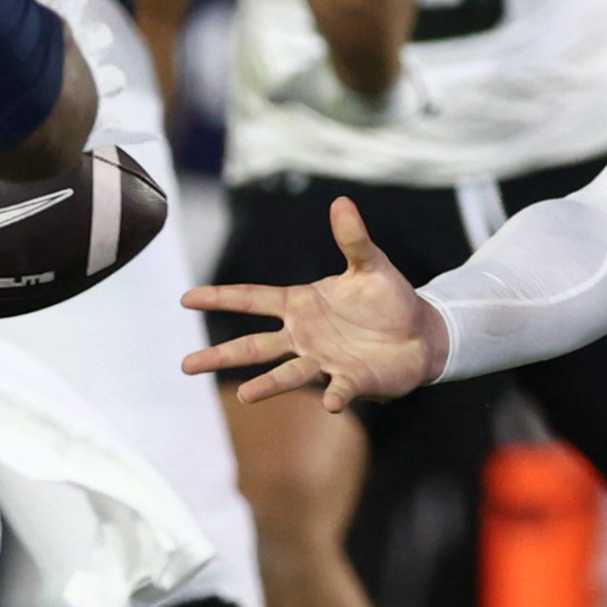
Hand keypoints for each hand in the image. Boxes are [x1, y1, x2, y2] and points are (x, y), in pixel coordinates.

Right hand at [179, 197, 444, 408]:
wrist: (420, 333)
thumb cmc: (389, 299)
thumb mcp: (371, 265)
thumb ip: (353, 239)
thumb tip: (342, 202)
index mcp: (301, 304)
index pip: (252, 299)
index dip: (220, 298)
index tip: (187, 298)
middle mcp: (304, 336)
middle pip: (253, 347)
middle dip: (221, 355)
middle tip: (186, 365)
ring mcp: (324, 361)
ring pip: (286, 374)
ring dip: (267, 386)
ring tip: (245, 396)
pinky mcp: (351, 381)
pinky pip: (339, 390)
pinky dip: (334, 396)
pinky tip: (329, 403)